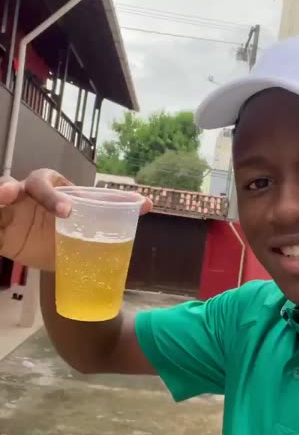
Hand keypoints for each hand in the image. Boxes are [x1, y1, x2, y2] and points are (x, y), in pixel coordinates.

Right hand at [0, 170, 150, 271]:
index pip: (45, 182)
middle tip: (17, 197)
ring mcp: (7, 211)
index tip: (67, 212)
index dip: (53, 194)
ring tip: (1, 199)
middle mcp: (23, 195)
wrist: (52, 252)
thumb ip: (113, 208)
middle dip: (10, 190)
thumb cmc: (70, 226)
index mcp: (47, 187)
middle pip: (12, 185)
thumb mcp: (88, 217)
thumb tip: (148, 203)